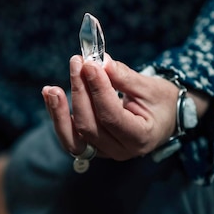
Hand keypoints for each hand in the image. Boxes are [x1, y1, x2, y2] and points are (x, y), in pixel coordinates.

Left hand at [42, 54, 179, 160]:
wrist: (164, 120)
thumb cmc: (160, 103)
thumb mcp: (151, 87)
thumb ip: (124, 77)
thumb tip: (99, 62)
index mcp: (140, 137)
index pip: (111, 116)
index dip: (97, 90)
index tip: (90, 65)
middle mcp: (119, 151)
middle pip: (89, 125)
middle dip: (79, 93)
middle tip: (76, 63)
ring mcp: (103, 151)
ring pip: (72, 138)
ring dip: (58, 112)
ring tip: (50, 89)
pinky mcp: (90, 146)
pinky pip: (69, 135)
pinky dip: (57, 116)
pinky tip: (50, 95)